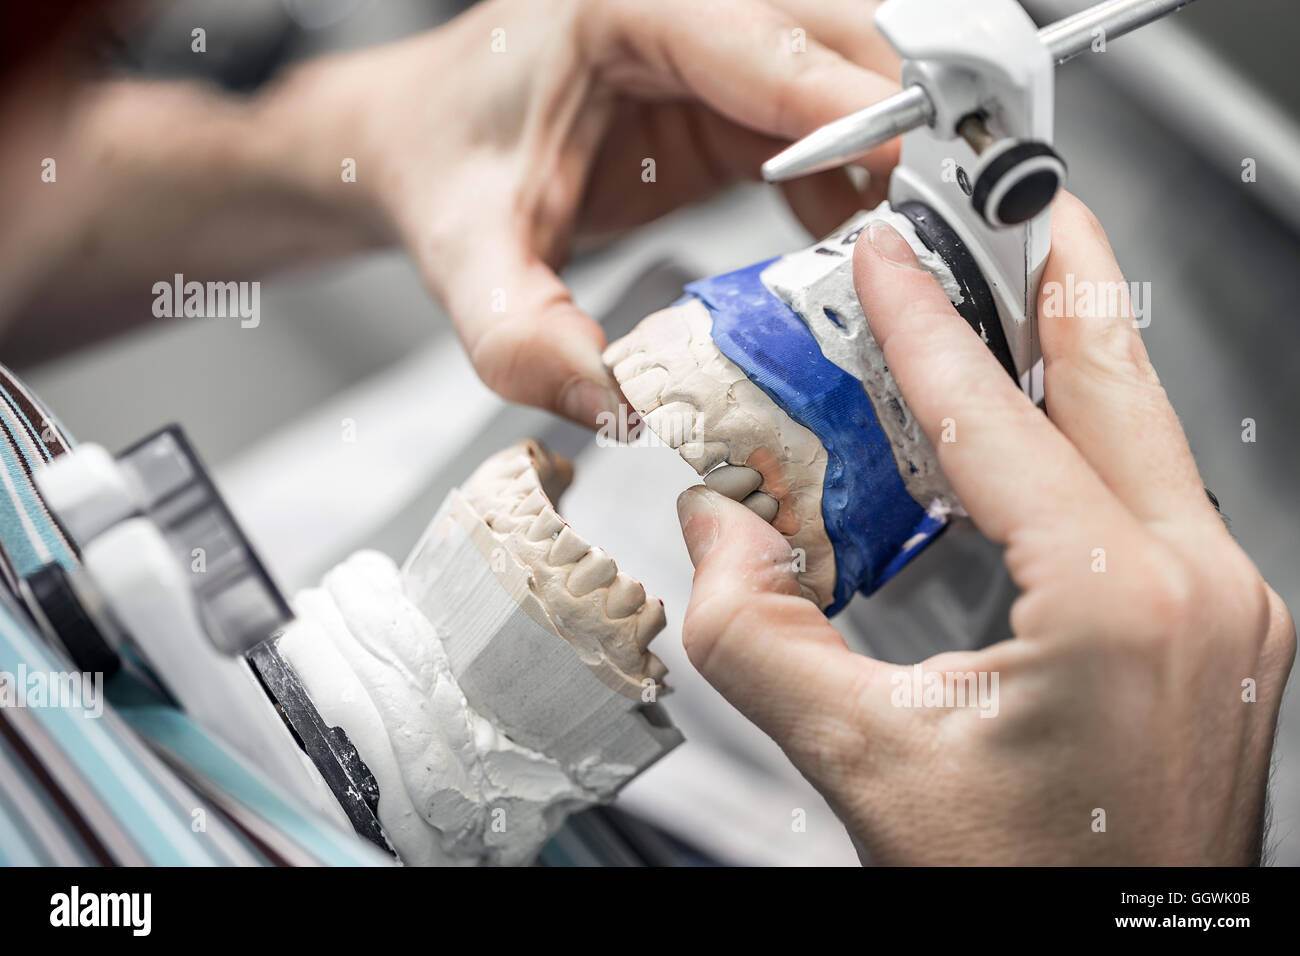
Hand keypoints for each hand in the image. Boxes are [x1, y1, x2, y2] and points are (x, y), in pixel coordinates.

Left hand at [282, 0, 900, 425]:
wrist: (421, 145)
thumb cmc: (441, 166)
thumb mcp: (469, 261)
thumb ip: (527, 338)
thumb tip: (623, 405)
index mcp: (616, 5)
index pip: (758, 35)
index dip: (839, 102)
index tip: (901, 165)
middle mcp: (679, 6)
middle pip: (830, 36)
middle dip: (888, 125)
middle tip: (923, 221)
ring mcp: (714, 45)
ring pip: (846, 74)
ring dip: (883, 155)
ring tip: (900, 245)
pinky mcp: (732, 93)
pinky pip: (827, 122)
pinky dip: (855, 179)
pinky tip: (852, 243)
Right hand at [674, 194, 1295, 863]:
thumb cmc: (1014, 892)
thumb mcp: (856, 758)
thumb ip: (752, 628)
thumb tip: (720, 530)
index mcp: (1118, 606)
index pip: (998, 417)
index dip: (927, 323)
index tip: (890, 255)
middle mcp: (1202, 594)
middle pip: (1117, 379)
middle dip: (1054, 275)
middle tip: (1011, 205)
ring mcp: (1230, 613)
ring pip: (1146, 430)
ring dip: (1073, 352)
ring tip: (1015, 289)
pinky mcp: (1223, 636)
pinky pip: (1152, 493)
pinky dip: (1088, 436)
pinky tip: (1039, 424)